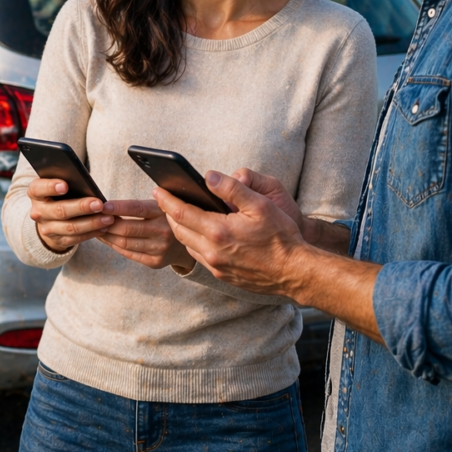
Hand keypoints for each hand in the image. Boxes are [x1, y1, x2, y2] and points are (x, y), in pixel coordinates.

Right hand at [28, 178, 113, 252]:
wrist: (49, 218)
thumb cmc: (58, 194)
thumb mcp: (56, 185)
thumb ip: (66, 181)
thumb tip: (85, 182)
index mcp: (35, 193)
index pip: (39, 188)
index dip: (51, 187)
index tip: (65, 185)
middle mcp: (38, 212)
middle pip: (59, 210)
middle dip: (81, 207)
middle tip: (99, 204)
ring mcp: (47, 228)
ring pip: (70, 227)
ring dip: (91, 223)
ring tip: (108, 218)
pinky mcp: (57, 240)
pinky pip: (76, 238)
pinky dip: (91, 233)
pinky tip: (104, 228)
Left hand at [96, 199, 194, 270]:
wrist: (187, 244)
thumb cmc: (166, 220)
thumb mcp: (160, 208)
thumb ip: (141, 206)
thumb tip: (108, 203)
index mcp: (163, 213)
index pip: (137, 209)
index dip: (119, 207)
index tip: (103, 205)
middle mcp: (163, 232)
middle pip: (127, 229)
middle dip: (107, 224)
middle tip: (94, 218)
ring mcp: (159, 249)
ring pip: (125, 243)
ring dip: (107, 236)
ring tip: (97, 229)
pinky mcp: (155, 262)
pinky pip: (129, 254)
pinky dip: (115, 246)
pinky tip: (107, 240)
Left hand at [153, 169, 305, 297]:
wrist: (294, 272)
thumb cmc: (281, 237)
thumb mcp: (260, 205)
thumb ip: (232, 188)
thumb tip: (208, 176)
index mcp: (218, 231)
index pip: (180, 213)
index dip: (166, 200)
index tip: (157, 190)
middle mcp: (212, 251)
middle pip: (178, 230)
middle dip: (169, 214)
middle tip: (165, 201)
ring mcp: (216, 266)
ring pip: (187, 244)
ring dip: (180, 229)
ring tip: (179, 215)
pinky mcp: (222, 275)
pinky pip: (199, 257)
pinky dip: (193, 243)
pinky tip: (199, 234)